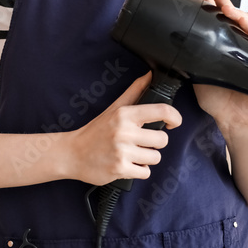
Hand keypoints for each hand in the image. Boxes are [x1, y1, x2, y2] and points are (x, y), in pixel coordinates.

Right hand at [65, 70, 182, 185]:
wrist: (72, 154)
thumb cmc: (95, 131)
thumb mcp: (114, 108)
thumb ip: (134, 91)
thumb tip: (149, 74)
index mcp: (124, 114)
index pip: (161, 111)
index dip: (175, 117)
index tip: (173, 122)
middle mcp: (124, 132)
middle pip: (162, 139)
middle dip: (155, 143)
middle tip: (142, 142)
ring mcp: (122, 152)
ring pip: (156, 157)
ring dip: (147, 158)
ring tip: (133, 154)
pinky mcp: (120, 169)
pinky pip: (145, 172)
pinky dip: (139, 171)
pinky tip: (128, 164)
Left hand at [193, 0, 247, 134]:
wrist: (233, 118)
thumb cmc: (214, 98)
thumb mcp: (192, 74)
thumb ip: (181, 60)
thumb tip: (157, 48)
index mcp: (213, 42)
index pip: (208, 15)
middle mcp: (231, 40)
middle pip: (225, 12)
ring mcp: (246, 46)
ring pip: (241, 20)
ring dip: (232, 8)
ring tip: (222, 1)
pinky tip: (241, 19)